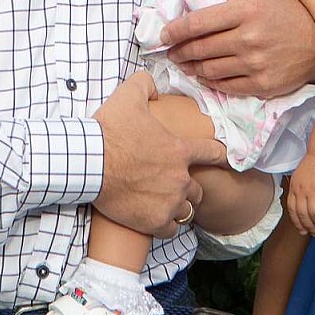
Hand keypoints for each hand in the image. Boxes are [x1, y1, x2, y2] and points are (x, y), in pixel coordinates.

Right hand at [94, 73, 224, 237]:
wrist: (90, 163)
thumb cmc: (109, 130)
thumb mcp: (128, 95)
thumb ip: (145, 84)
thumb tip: (154, 85)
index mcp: (179, 150)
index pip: (213, 153)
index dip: (219, 156)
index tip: (223, 160)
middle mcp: (180, 178)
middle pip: (198, 190)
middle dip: (188, 188)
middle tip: (170, 185)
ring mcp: (169, 202)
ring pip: (186, 211)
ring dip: (177, 207)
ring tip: (162, 204)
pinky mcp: (154, 221)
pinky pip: (169, 230)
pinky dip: (163, 225)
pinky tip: (153, 219)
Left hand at [159, 0, 314, 97]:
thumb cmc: (281, 10)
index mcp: (246, 10)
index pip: (198, 22)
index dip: (174, 30)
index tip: (163, 34)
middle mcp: (250, 37)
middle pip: (201, 48)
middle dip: (178, 50)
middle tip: (169, 50)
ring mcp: (257, 64)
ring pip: (210, 69)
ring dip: (190, 67)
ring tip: (181, 62)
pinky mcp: (263, 85)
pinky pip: (226, 86)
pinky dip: (209, 81)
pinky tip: (202, 75)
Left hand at [285, 155, 314, 236]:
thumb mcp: (301, 176)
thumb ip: (301, 189)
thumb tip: (305, 204)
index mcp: (295, 187)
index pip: (293, 211)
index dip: (298, 223)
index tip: (304, 231)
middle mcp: (302, 191)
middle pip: (303, 216)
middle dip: (311, 228)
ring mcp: (314, 191)